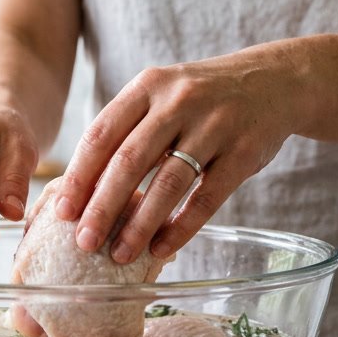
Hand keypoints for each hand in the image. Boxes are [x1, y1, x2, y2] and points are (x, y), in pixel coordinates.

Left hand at [54, 48, 302, 262]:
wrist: (276, 81)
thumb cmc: (203, 99)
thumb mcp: (162, 96)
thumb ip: (127, 131)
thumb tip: (82, 189)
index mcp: (148, 87)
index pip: (102, 134)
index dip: (79, 176)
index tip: (61, 212)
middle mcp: (179, 101)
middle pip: (130, 161)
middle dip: (102, 206)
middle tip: (83, 242)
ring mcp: (215, 126)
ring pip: (168, 183)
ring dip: (139, 224)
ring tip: (119, 254)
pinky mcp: (244, 152)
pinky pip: (207, 198)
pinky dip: (181, 228)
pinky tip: (161, 249)